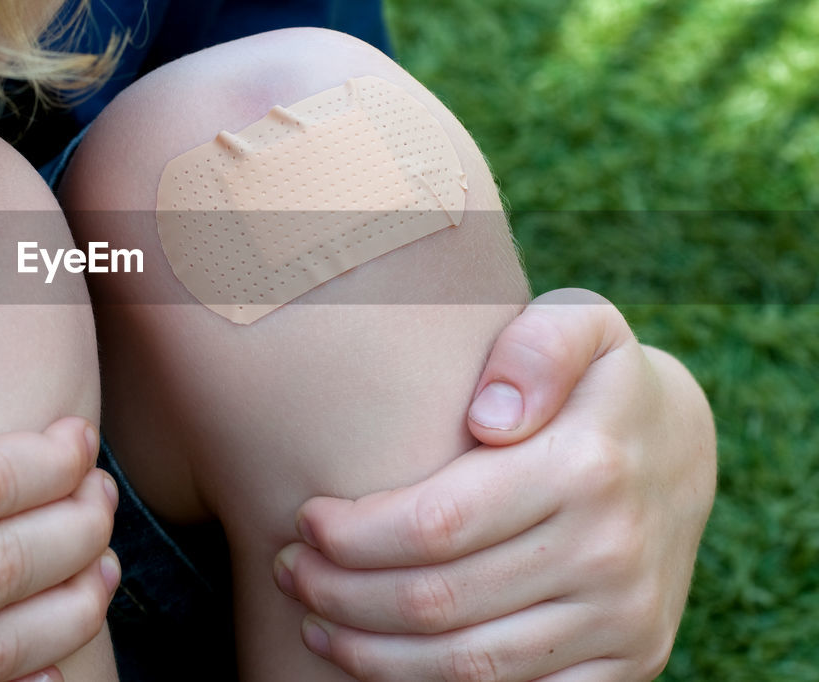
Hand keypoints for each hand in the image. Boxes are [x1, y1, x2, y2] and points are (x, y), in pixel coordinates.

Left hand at [274, 289, 716, 680]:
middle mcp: (610, 552)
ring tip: (316, 619)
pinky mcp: (630, 662)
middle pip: (438, 601)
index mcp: (585, 466)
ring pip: (466, 666)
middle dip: (341, 593)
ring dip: (371, 653)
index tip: (306, 519)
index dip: (354, 535)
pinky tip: (381, 659)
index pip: (437, 524)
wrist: (681, 449)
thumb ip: (535, 346)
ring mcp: (624, 619)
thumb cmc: (593, 380)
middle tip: (290, 569)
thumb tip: (490, 418)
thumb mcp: (579, 324)